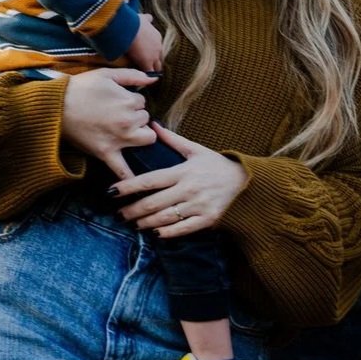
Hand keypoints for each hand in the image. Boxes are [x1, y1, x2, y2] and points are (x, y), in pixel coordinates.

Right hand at [58, 66, 157, 177]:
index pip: (143, 103)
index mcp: (129, 101)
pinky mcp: (106, 152)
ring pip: (147, 139)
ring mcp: (119, 139)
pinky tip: (137, 187)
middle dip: (136, 117)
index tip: (116, 101)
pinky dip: (130, 178)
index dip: (131, 101)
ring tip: (125, 131)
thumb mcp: (106, 74)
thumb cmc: (79, 87)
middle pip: (147, 120)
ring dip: (140, 135)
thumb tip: (154, 79)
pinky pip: (122, 169)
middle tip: (117, 115)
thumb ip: (133, 75)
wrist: (54, 105)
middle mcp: (128, 121)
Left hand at [110, 123, 247, 235]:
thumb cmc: (220, 166)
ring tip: (134, 224)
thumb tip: (153, 126)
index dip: (127, 187)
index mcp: (183, 172)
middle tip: (119, 214)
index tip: (111, 192)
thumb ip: (173, 140)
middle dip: (132, 210)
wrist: (249, 183)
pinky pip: (182, 229)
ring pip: (164, 218)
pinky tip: (155, 233)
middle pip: (152, 203)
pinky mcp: (208, 219)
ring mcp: (198, 206)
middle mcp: (188, 189)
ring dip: (145, 223)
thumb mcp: (197, 150)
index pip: (149, 180)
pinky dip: (166, 233)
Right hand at [127, 13, 165, 74]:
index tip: (150, 56)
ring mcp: (154, 55)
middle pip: (159, 59)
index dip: (154, 53)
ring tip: (149, 78)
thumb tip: (150, 17)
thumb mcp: (142, 18)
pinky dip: (146, 77)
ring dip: (153, 71)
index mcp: (157, 37)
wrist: (128, 26)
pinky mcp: (147, 62)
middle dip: (156, 63)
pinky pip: (148, 73)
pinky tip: (143, 82)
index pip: (158, 49)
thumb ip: (147, 19)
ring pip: (156, 67)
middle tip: (152, 69)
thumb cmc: (132, 21)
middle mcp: (158, 47)